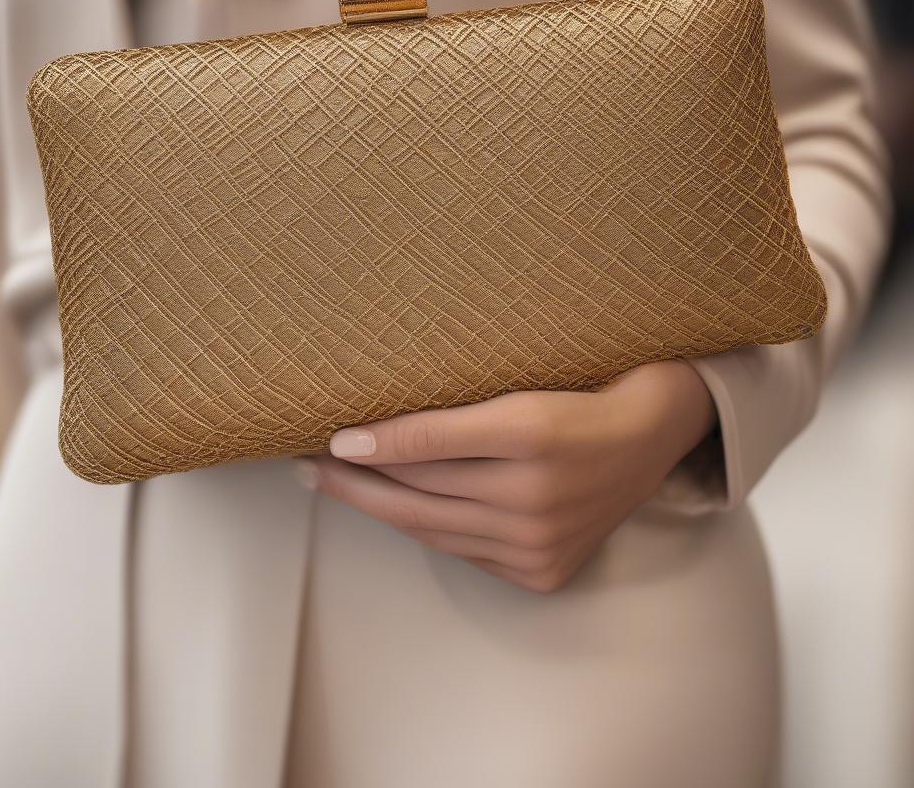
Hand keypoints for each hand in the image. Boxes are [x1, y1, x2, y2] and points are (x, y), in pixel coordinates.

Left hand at [302, 361, 716, 592]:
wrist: (648, 439)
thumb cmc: (577, 397)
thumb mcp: (521, 385)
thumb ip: (456, 408)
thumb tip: (381, 425)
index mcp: (532, 430)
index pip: (433, 439)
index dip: (378, 441)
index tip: (331, 440)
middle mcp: (536, 491)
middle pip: (423, 491)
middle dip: (357, 480)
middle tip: (309, 468)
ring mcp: (541, 539)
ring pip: (434, 527)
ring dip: (380, 508)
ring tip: (338, 488)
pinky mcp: (543, 571)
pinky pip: (463, 550)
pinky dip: (426, 530)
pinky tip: (396, 511)